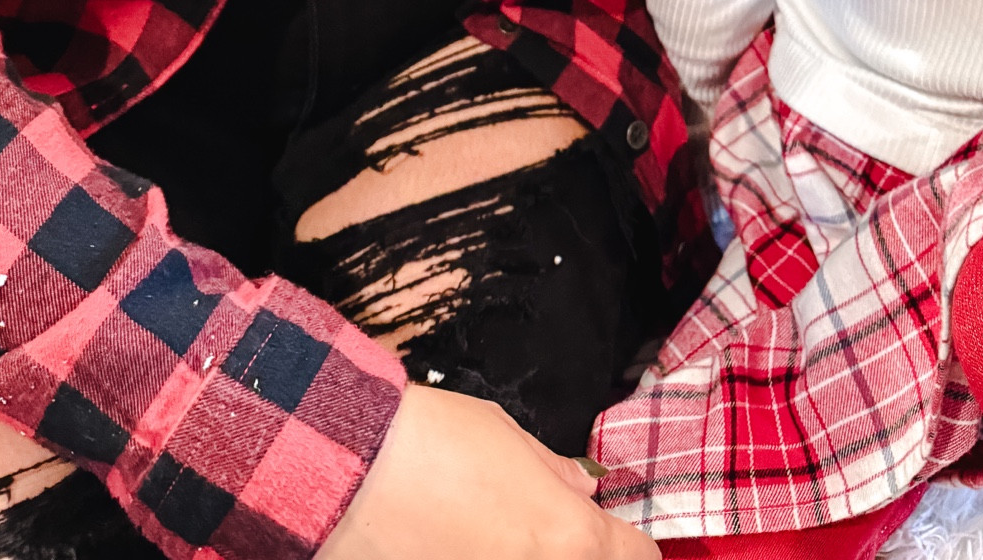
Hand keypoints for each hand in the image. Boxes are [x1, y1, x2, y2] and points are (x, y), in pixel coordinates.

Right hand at [320, 384, 658, 559]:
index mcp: (567, 536)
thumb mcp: (503, 434)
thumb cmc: (426, 441)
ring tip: (490, 535)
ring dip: (516, 555)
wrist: (349, 470)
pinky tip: (454, 546)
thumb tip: (578, 486)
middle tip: (541, 532)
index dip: (630, 545)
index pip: (633, 556)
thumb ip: (550, 469)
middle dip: (574, 552)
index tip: (620, 539)